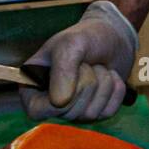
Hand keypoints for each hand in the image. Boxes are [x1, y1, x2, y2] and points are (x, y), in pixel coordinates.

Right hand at [19, 0, 138, 120]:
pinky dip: (116, 90)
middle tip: (87, 62)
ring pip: (91, 114)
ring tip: (97, 67)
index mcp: (32, 88)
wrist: (113, 35)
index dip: (60, 95)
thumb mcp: (70, 44)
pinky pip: (109, 112)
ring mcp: (74, 111)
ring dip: (103, 83)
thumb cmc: (85, 37)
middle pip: (70, 111)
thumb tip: (60, 103)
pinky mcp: (96, 112)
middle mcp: (50, 105)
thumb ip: (62, 69)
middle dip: (87, 81)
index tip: (75, 69)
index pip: (38, 111)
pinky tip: (111, 75)